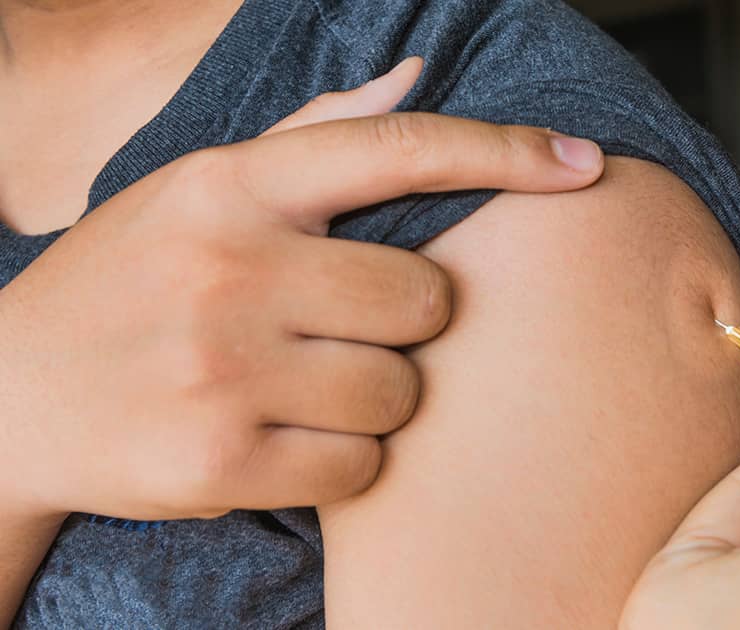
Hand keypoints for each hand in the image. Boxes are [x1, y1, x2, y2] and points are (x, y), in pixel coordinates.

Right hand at [0, 57, 605, 523]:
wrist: (7, 399)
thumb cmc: (131, 281)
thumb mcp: (198, 189)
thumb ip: (313, 134)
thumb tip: (420, 74)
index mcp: (230, 186)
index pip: (394, 149)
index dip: (504, 153)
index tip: (585, 162)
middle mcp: (228, 266)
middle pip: (427, 297)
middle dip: (407, 322)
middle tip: (342, 329)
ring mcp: (221, 367)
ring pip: (403, 392)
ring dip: (377, 398)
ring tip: (301, 387)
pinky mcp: (218, 459)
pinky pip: (363, 466)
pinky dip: (342, 461)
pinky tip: (279, 438)